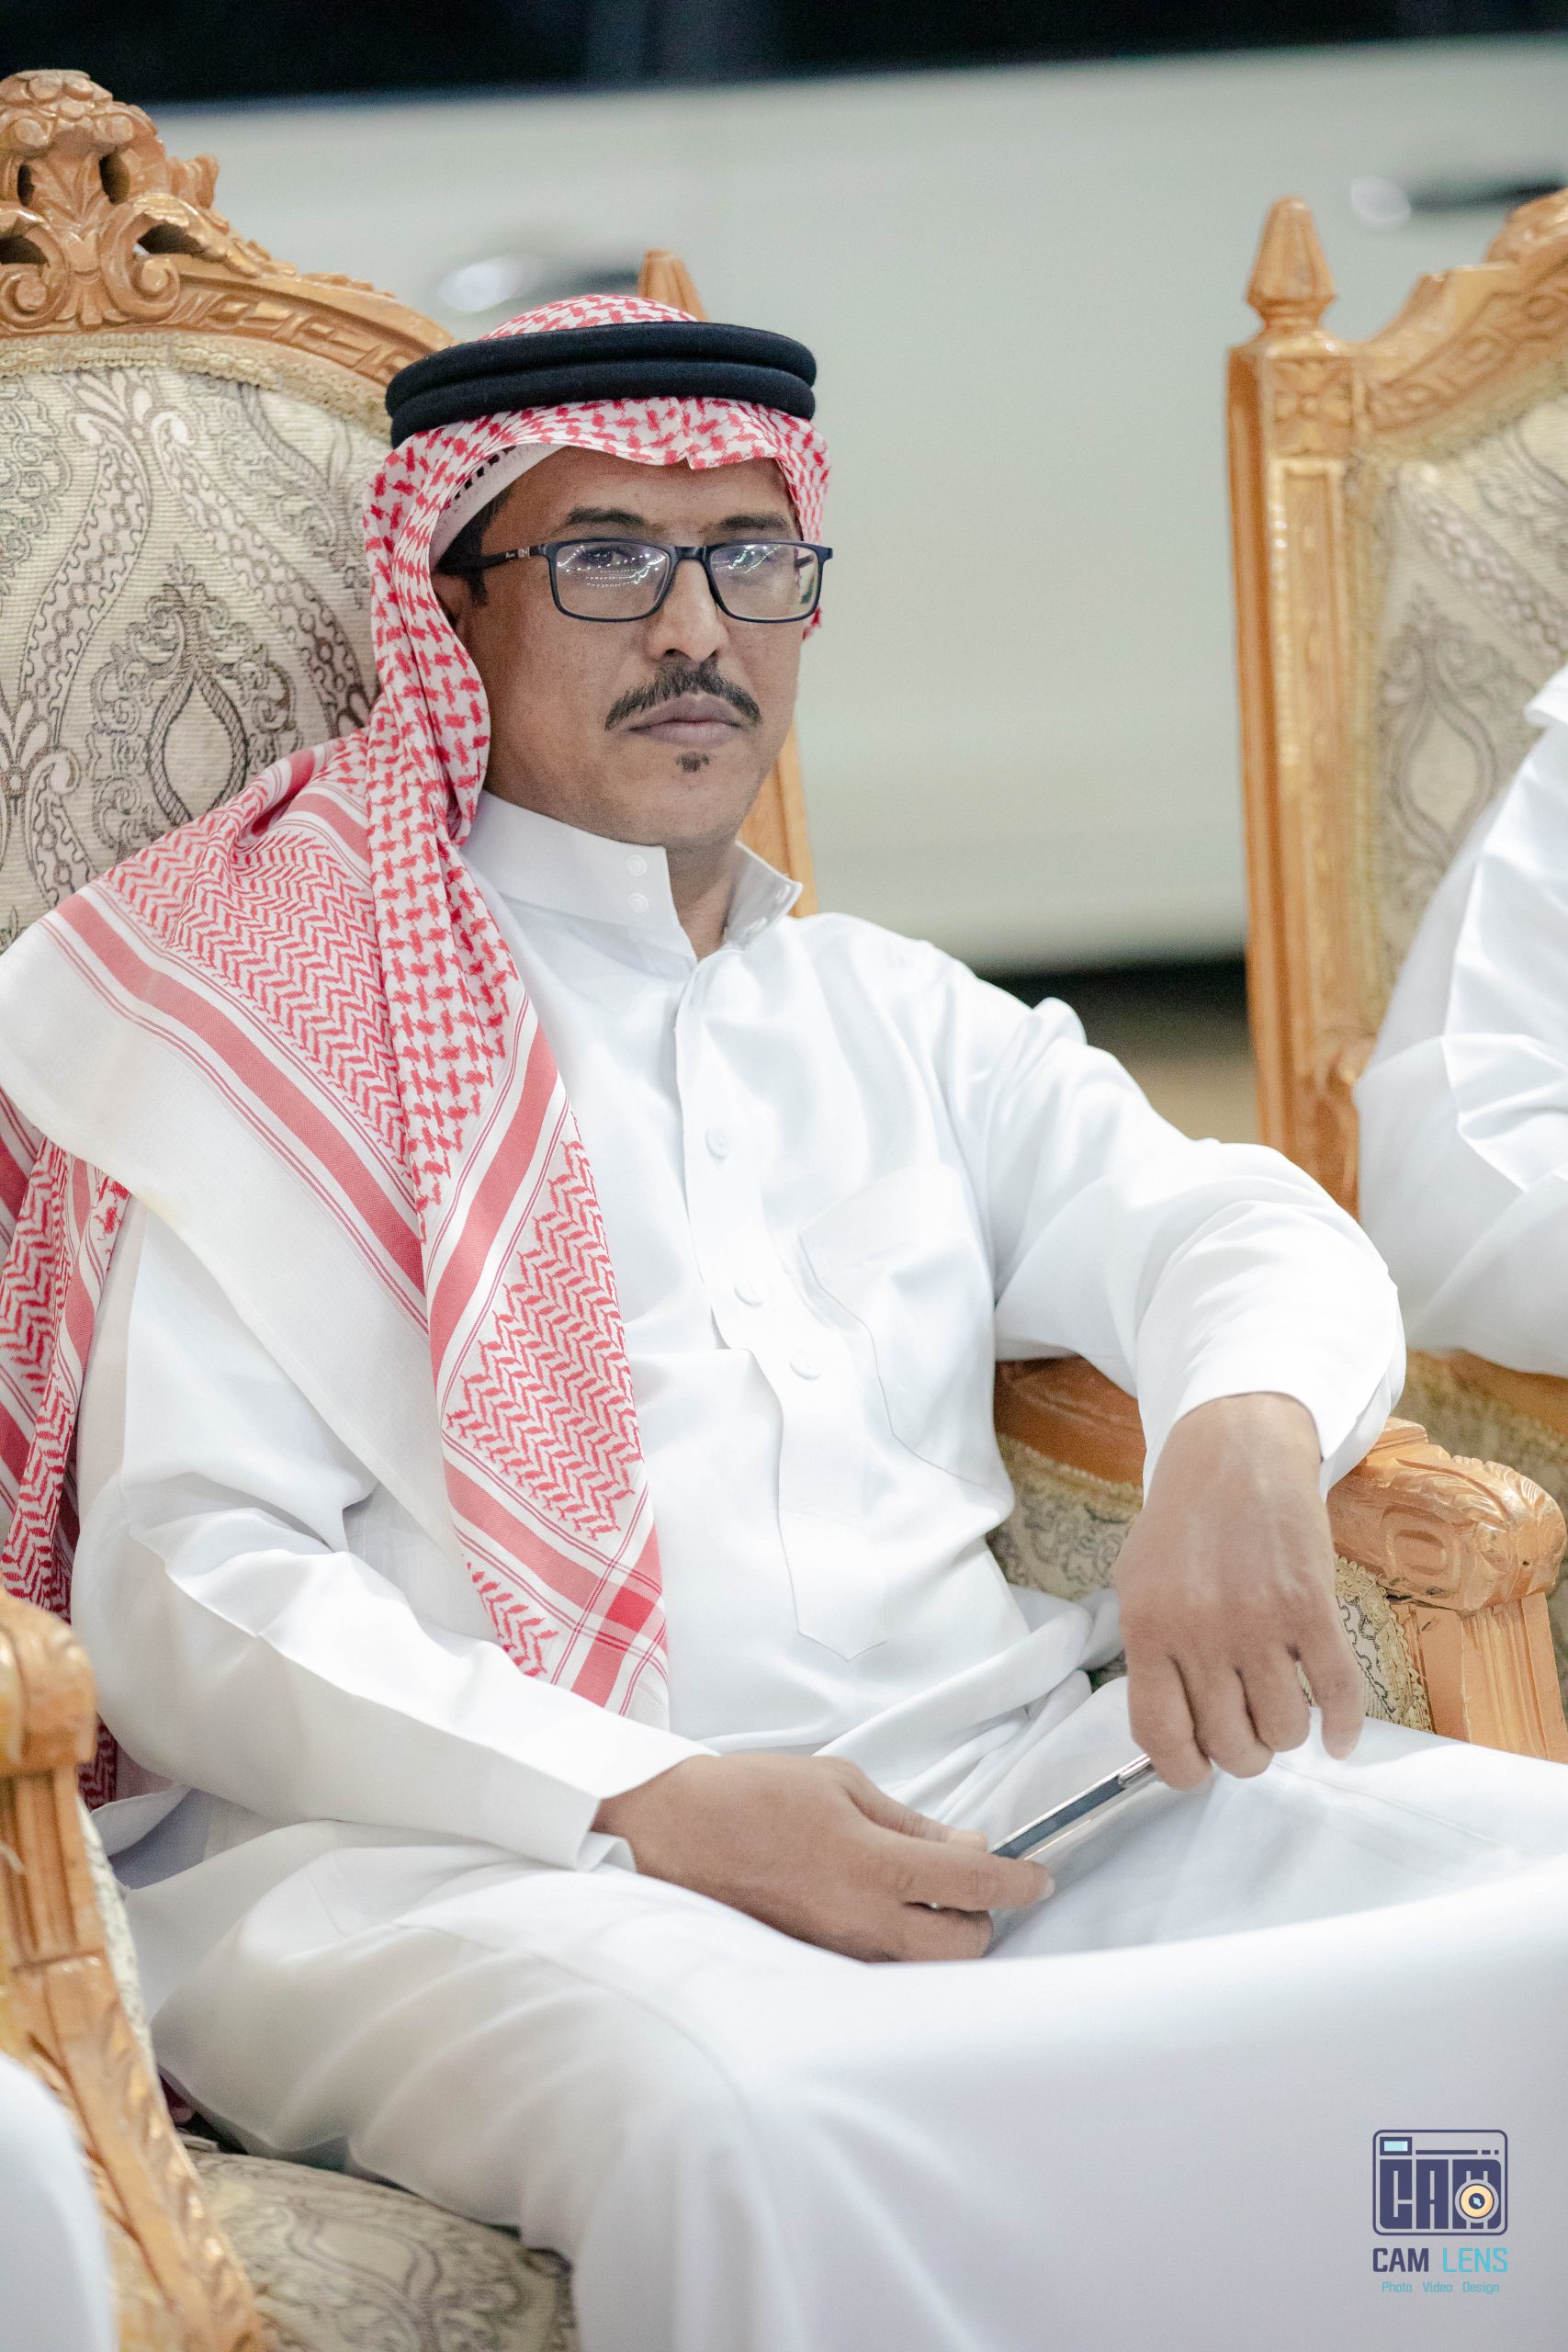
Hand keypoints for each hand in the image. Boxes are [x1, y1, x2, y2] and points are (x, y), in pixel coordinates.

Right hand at [594, 1751, 1049, 1960]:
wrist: (672, 1833)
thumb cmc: (751, 1795)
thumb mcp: (840, 1782)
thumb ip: (910, 1822)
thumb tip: (966, 1846)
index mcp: (872, 1863)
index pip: (974, 1883)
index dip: (1019, 1880)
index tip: (1039, 1875)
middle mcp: (862, 1920)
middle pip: (963, 1947)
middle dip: (984, 1917)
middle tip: (973, 1884)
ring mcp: (838, 1952)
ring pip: (924, 1966)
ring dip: (942, 1935)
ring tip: (924, 1895)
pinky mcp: (815, 1967)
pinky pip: (881, 1969)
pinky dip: (900, 1947)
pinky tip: (885, 1913)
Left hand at [1113, 1392, 1362, 1788]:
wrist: (1237, 1452)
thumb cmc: (1184, 1522)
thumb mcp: (1137, 1582)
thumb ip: (1149, 1656)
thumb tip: (1170, 1735)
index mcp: (1147, 1629)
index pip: (1159, 1735)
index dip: (1183, 1770)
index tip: (1200, 1768)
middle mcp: (1199, 1632)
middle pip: (1229, 1744)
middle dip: (1243, 1755)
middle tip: (1249, 1734)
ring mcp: (1258, 1622)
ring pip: (1284, 1730)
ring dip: (1288, 1735)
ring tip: (1283, 1709)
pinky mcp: (1312, 1608)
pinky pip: (1338, 1695)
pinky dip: (1344, 1727)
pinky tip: (1339, 1737)